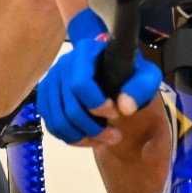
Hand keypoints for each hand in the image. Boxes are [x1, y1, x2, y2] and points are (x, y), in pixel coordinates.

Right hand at [38, 9, 161, 146]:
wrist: (110, 67)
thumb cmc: (128, 70)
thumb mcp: (144, 75)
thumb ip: (140, 88)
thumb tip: (124, 108)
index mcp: (85, 52)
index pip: (81, 84)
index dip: (97, 105)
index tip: (115, 114)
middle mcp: (63, 64)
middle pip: (70, 108)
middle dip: (94, 129)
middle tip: (116, 136)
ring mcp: (52, 81)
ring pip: (58, 121)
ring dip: (82, 138)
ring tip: (105, 140)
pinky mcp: (47, 98)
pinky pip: (52, 125)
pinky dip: (71, 138)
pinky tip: (90, 138)